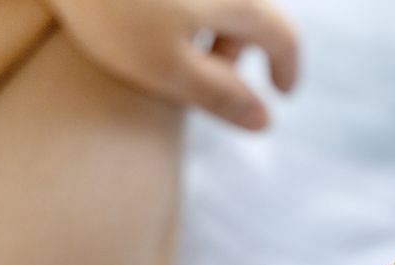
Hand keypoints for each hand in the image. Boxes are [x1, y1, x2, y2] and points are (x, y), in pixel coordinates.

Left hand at [46, 0, 297, 128]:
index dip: (287, 69)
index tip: (280, 92)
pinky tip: (143, 13)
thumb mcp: (164, 64)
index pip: (285, 37)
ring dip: (205, 24)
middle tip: (199, 80)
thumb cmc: (108, 5)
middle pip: (251, 12)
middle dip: (234, 48)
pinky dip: (180, 5)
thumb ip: (218, 95)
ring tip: (162, 45)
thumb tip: (265, 123)